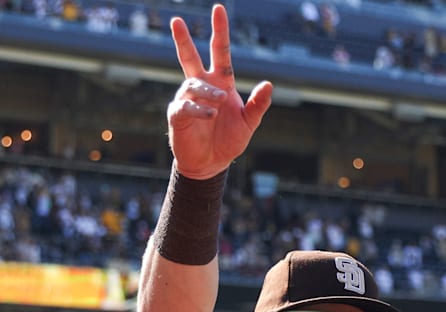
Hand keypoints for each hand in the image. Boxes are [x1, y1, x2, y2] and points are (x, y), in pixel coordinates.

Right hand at [166, 4, 272, 178]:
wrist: (212, 163)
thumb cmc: (230, 139)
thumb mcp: (250, 122)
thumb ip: (259, 104)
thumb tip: (268, 84)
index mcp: (221, 83)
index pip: (220, 52)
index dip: (220, 31)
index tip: (218, 9)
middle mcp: (202, 86)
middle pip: (190, 57)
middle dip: (184, 39)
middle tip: (177, 20)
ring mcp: (187, 98)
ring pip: (193, 84)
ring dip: (209, 93)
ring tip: (220, 104)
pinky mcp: (177, 113)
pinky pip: (186, 105)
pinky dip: (200, 109)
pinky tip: (211, 115)